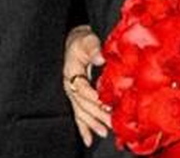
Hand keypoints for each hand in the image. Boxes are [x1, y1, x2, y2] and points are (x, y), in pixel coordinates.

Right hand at [63, 25, 109, 145]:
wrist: (74, 41)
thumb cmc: (81, 41)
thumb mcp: (87, 41)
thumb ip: (93, 49)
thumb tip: (100, 58)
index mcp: (71, 72)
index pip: (81, 88)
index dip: (92, 96)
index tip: (104, 103)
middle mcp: (70, 85)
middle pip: (82, 104)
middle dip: (96, 114)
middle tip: (110, 122)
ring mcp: (72, 93)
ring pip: (81, 112)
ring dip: (92, 123)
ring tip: (103, 132)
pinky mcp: (76, 98)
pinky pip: (78, 115)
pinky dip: (84, 128)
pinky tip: (89, 139)